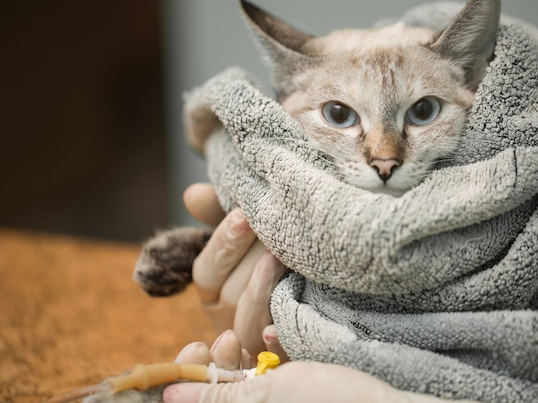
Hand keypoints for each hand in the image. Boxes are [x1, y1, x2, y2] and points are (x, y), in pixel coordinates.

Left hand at [163, 333, 473, 402]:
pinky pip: (271, 368)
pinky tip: (274, 335)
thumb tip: (168, 396)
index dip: (190, 377)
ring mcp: (280, 398)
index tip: (195, 349)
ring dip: (244, 345)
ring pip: (245, 374)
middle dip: (218, 358)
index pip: (203, 400)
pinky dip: (269, 348)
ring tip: (251, 331)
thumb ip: (220, 398)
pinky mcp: (298, 387)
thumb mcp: (273, 398)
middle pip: (221, 387)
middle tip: (222, 337)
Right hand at [183, 183, 287, 358]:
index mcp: (217, 291)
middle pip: (229, 296)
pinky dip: (275, 342)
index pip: (206, 271)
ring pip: (247, 324)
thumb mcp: (250, 233)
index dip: (224, 244)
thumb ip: (222, 214)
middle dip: (251, 261)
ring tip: (283, 258)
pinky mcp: (285, 355)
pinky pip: (275, 354)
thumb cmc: (279, 254)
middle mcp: (230, 319)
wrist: (330, 292)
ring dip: (261, 290)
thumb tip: (193, 194)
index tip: (245, 214)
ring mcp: (256, 341)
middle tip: (276, 231)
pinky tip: (278, 328)